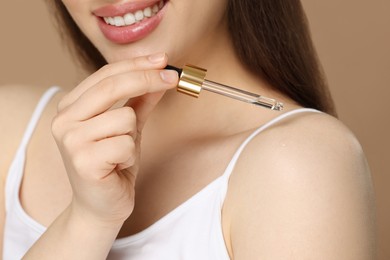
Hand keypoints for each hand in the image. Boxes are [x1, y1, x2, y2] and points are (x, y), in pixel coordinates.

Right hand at [51, 53, 177, 226]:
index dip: (137, 65)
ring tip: (121, 153)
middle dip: (148, 79)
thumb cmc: (113, 165)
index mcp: (70, 106)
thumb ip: (141, 100)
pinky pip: (126, 144)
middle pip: (112, 86)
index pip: (106, 74)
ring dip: (133, 137)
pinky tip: (118, 166)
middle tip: (173, 78)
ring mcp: (70, 140)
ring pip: (125, 118)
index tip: (164, 60)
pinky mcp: (82, 161)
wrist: (101, 206)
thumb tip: (161, 74)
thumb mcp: (128, 127)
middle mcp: (64, 119)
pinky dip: (130, 156)